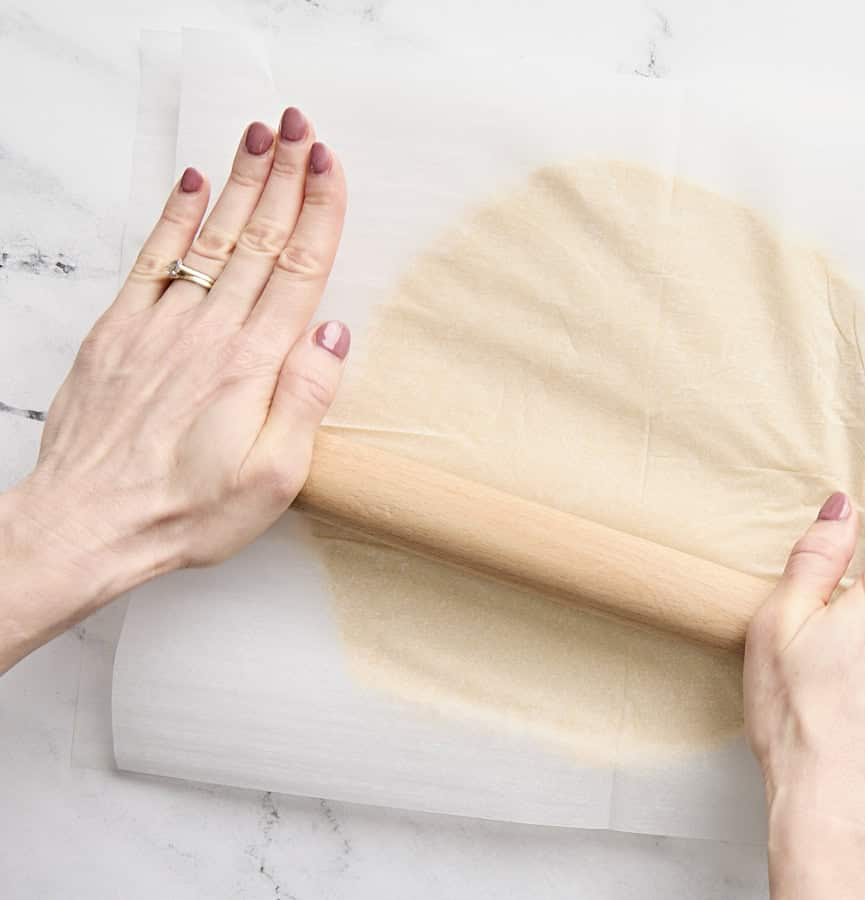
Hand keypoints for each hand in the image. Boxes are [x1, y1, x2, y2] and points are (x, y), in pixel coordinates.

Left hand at [2, 108, 347, 668]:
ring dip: (238, 185)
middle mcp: (210, 333)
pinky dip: (173, 220)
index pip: (298, 270)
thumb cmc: (188, 510)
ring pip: (211, 239)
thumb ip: (306, 400)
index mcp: (253, 366)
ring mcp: (161, 327)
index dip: (317, 212)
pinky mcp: (120, 334)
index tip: (330, 166)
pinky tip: (191, 186)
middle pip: (259, 240)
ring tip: (259, 138)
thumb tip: (335, 336)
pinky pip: (151, 262)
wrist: (90, 524)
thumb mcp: (274, 478)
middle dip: (284, 178)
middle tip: (302, 129)